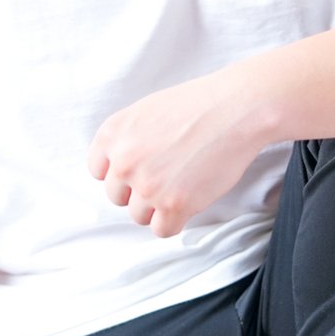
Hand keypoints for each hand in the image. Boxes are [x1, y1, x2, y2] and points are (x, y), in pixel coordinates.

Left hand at [88, 70, 268, 236]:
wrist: (236, 109)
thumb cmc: (197, 105)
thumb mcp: (146, 111)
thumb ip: (126, 140)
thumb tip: (118, 170)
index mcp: (112, 134)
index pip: (98, 172)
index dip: (122, 172)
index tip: (142, 167)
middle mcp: (123, 161)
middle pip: (118, 196)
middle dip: (140, 190)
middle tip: (168, 174)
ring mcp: (147, 185)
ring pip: (138, 215)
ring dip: (158, 206)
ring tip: (182, 184)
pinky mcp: (173, 205)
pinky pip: (162, 230)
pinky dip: (175, 221)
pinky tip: (190, 199)